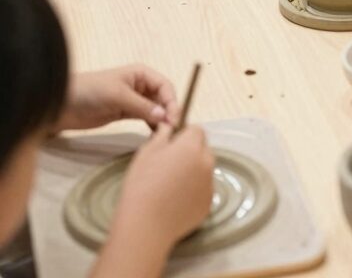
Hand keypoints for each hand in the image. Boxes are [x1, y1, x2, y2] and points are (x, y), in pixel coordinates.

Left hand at [59, 65, 177, 130]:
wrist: (61, 105)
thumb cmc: (90, 91)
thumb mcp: (117, 96)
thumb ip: (142, 106)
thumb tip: (165, 116)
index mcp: (142, 74)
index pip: (165, 86)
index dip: (172, 101)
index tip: (174, 119)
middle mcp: (141, 85)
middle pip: (163, 98)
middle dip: (169, 112)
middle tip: (171, 131)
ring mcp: (133, 100)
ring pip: (155, 109)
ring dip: (161, 120)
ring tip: (165, 136)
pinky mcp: (125, 113)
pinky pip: (144, 118)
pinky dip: (151, 125)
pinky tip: (155, 135)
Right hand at [111, 124, 213, 251]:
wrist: (145, 226)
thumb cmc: (142, 185)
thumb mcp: (146, 153)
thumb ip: (162, 135)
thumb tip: (170, 126)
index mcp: (192, 146)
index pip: (197, 130)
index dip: (184, 136)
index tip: (171, 146)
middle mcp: (207, 162)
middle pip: (203, 149)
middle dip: (191, 152)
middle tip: (169, 166)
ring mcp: (210, 184)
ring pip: (204, 170)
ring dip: (193, 172)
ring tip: (171, 187)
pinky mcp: (208, 204)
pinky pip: (203, 190)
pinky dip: (194, 191)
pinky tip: (175, 202)